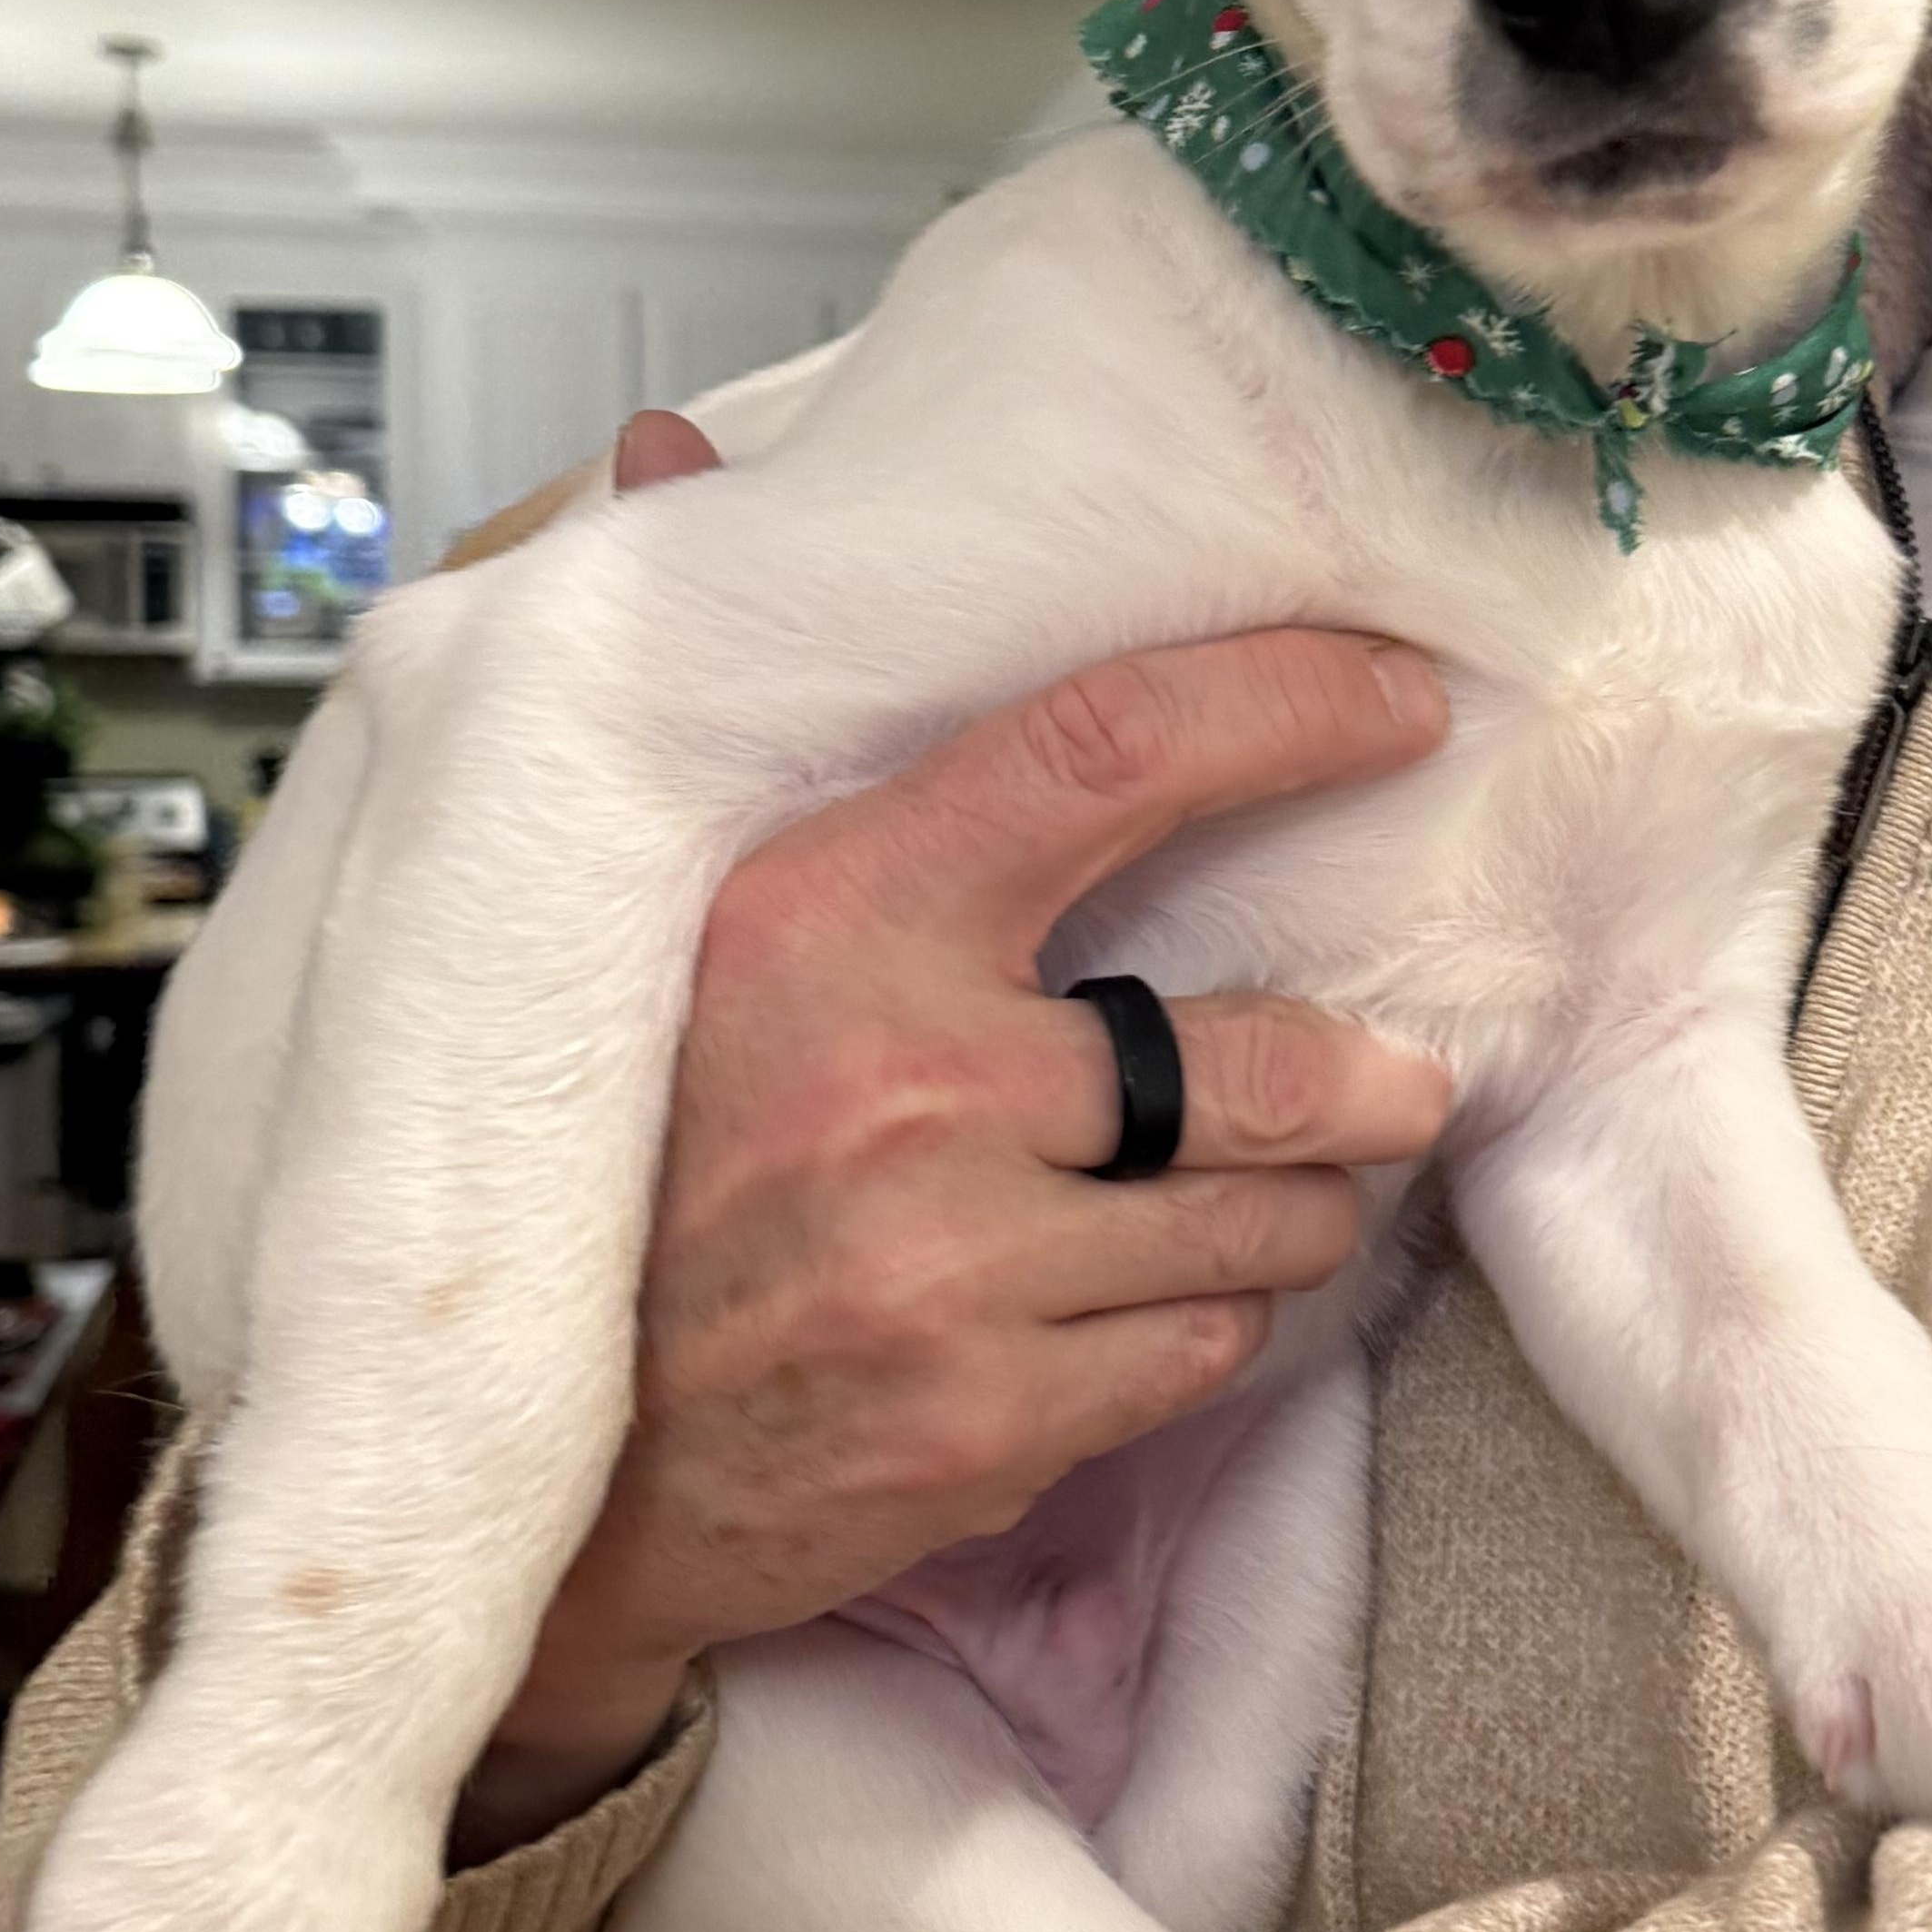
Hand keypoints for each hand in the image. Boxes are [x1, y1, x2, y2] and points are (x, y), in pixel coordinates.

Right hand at [450, 414, 1453, 1859]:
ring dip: (1289, 1209)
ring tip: (1264, 1196)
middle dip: (1358, 1074)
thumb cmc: (611, 1172)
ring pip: (1255, 1219)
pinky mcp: (989, 1419)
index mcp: (825, 919)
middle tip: (1393, 1072)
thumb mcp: (632, 916)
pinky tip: (1139, 1307)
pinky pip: (1198, 1352)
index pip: (1105, 756)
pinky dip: (1200, 1329)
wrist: (536, 1477)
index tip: (1396, 694)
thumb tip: (664, 454)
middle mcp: (904, 1084)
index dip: (1281, 709)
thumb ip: (695, 690)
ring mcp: (952, 1265)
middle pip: (1250, 1052)